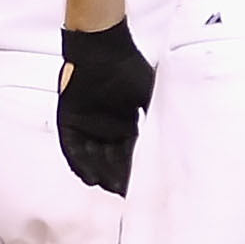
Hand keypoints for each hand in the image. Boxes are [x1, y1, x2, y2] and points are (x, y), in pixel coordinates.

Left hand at [57, 21, 155, 193]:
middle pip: (112, 161)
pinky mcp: (69, 122)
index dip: (136, 172)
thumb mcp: (150, 96)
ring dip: (101, 174)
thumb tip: (175, 137)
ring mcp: (86, 126)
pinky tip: (90, 177)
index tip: (144, 188)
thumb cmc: (128, 68)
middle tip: (128, 195)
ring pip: (93, 159)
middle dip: (119, 178)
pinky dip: (81, 163)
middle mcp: (106, 129)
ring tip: (110, 189)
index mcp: (126, 124)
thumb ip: (157, 117)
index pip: (132, 155)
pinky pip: (73, 149)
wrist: (101, 48)